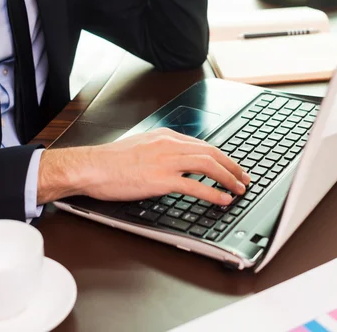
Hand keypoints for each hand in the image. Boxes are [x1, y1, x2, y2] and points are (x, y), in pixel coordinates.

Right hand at [38, 128, 250, 205]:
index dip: (221, 156)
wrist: (92, 166)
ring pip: (207, 165)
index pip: (201, 144)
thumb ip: (160, 150)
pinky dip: (212, 193)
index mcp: (164, 136)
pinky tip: (222, 200)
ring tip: (239, 189)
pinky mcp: (160, 179)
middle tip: (244, 177)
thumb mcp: (139, 146)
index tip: (231, 165)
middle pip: (210, 152)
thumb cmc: (110, 161)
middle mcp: (169, 144)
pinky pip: (194, 186)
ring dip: (228, 177)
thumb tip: (175, 161)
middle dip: (232, 165)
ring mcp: (166, 161)